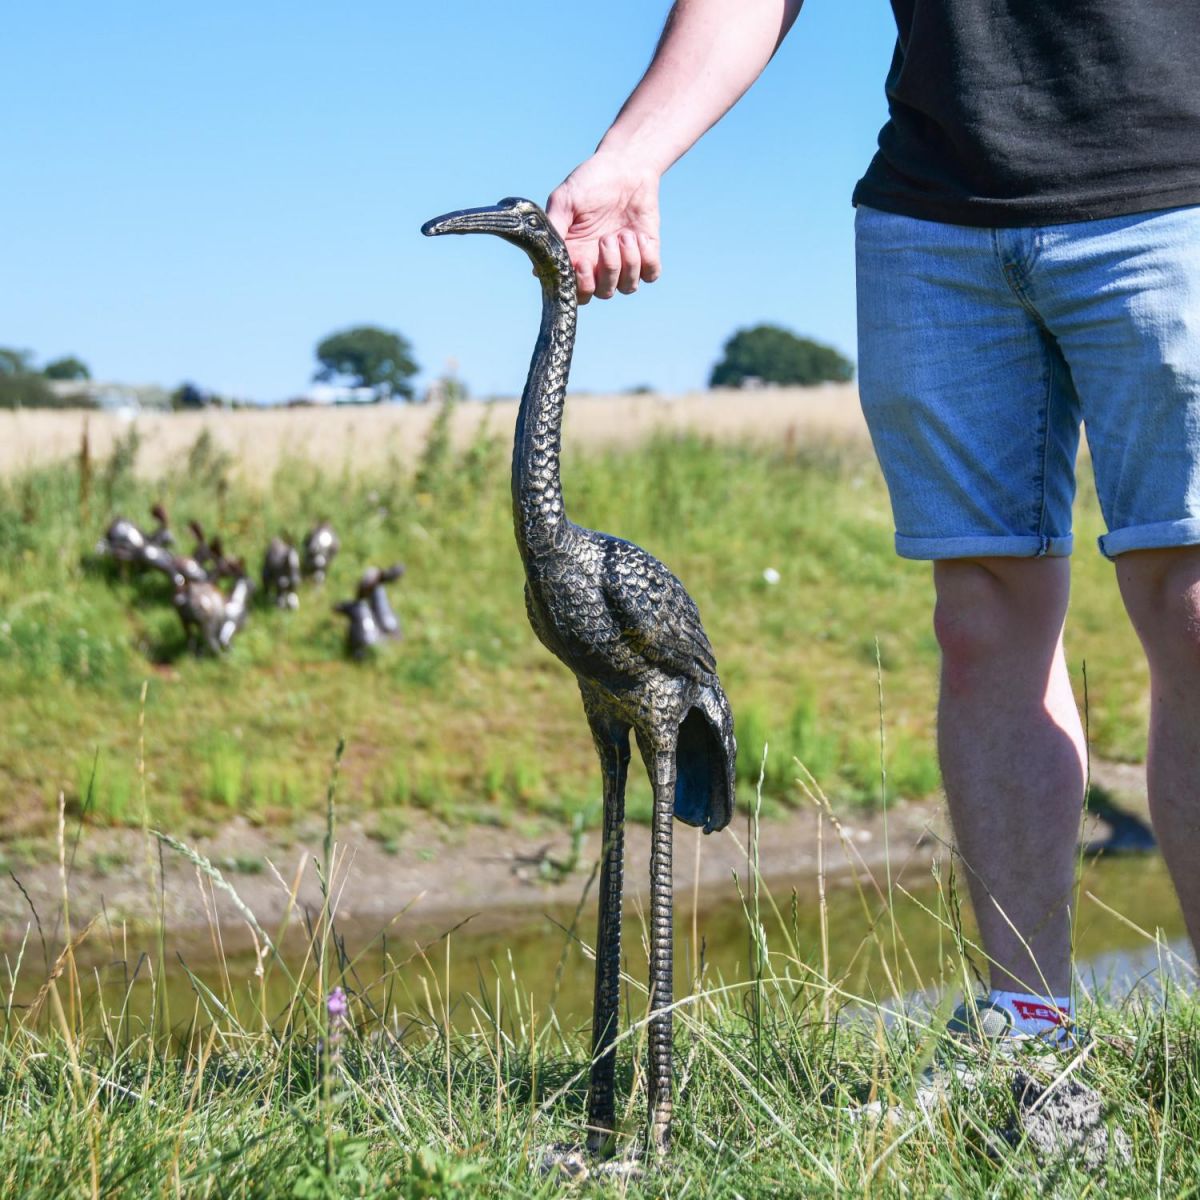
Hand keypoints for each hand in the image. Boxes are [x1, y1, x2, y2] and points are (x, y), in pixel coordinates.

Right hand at [546, 153, 661, 303]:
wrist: (625, 165)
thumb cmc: (590, 182)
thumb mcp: (564, 201)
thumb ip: (553, 230)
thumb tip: (538, 266)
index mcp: (576, 257)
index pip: (577, 292)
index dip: (581, 287)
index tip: (582, 264)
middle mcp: (599, 265)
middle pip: (603, 293)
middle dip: (608, 271)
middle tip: (606, 239)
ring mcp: (624, 261)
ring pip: (627, 287)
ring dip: (628, 262)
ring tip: (625, 233)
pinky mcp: (647, 254)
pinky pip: (650, 275)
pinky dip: (647, 259)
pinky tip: (640, 236)